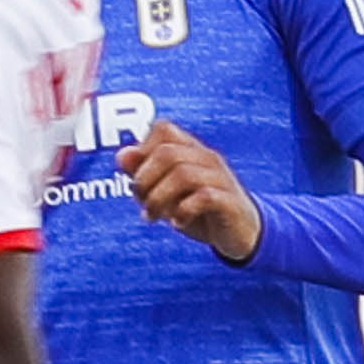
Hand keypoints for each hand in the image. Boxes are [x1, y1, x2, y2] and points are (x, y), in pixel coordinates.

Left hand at [121, 116, 261, 264]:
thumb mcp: (166, 192)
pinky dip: (183, 211)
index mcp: (191, 150)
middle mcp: (207, 158)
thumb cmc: (199, 210)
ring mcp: (221, 178)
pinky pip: (204, 198)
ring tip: (152, 217)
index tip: (138, 178)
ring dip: (159, 199)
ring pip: (183, 175)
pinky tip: (178, 223)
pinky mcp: (230, 202)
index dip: (142, 150)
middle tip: (142, 203)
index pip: (163, 128)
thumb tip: (121, 155)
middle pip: (167, 153)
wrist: (241, 234)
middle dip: (144, 180)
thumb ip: (145, 173)